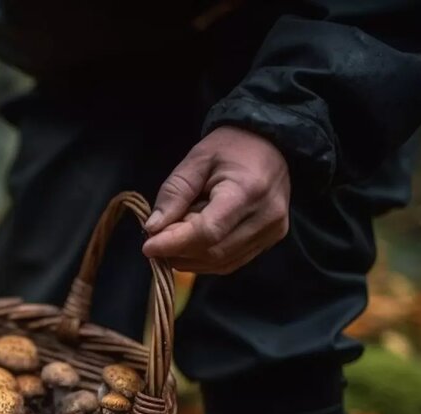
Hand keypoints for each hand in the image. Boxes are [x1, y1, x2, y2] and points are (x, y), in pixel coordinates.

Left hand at [142, 126, 289, 274]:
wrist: (269, 143)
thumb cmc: (230, 147)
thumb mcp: (196, 161)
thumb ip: (174, 194)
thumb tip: (153, 228)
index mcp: (247, 191)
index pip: (208, 231)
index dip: (175, 243)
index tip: (148, 246)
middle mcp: (265, 216)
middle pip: (213, 252)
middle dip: (178, 250)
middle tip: (158, 236)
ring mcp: (272, 231)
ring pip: (221, 263)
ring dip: (190, 258)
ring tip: (176, 236)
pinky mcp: (272, 239)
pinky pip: (232, 261)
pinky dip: (206, 259)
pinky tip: (193, 243)